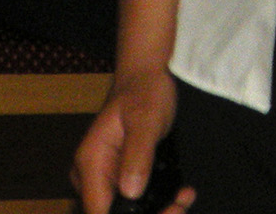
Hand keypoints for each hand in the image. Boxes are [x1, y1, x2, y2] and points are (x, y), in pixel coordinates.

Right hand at [73, 68, 192, 213]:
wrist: (147, 77)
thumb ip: (137, 156)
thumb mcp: (146, 121)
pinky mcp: (120, 177)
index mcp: (90, 163)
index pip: (98, 213)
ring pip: (127, 212)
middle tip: (180, 206)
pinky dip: (159, 202)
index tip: (165, 212)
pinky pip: (135, 201)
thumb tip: (130, 192)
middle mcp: (91, 176)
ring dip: (159, 210)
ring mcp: (105, 178)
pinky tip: (181, 193)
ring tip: (185, 199)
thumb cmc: (144, 92)